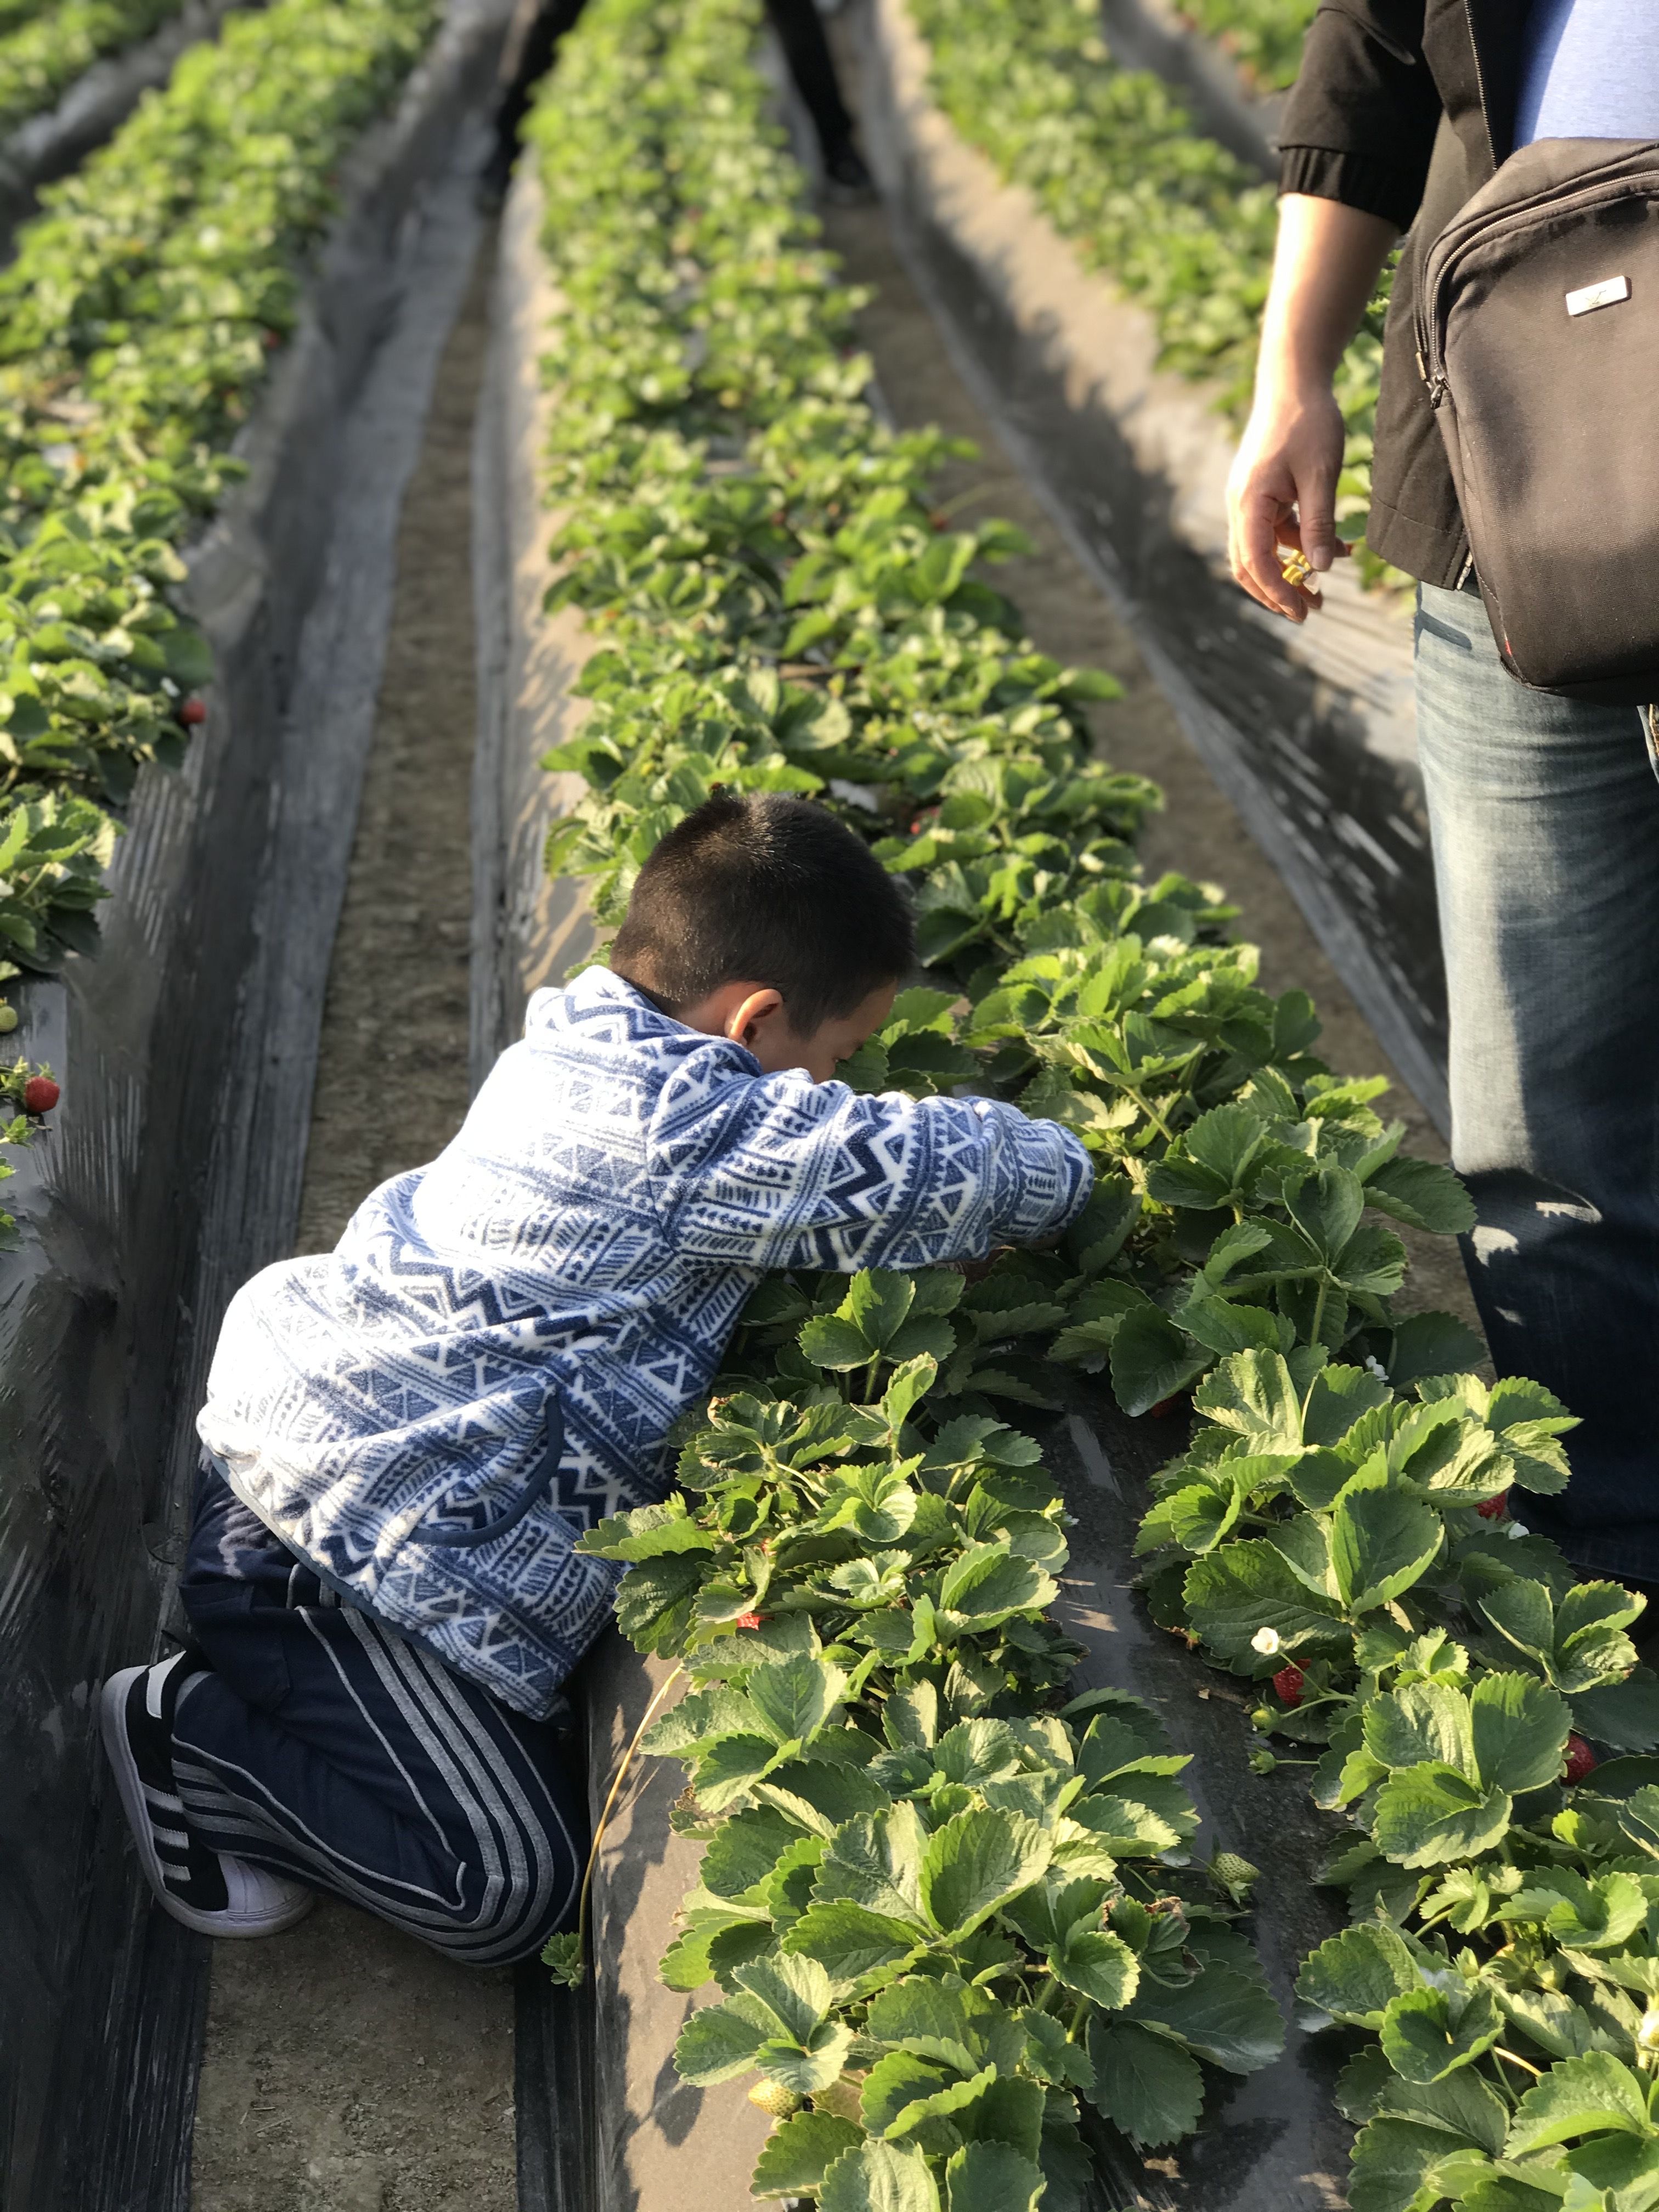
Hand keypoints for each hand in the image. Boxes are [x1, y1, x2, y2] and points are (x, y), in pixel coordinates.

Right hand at [1226, 379, 1349, 624]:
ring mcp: (1247, 499)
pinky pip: (1274, 530)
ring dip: (1289, 571)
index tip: (1303, 611)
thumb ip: (1319, 524)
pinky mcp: (1260, 493)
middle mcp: (1240, 505)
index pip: (1256, 562)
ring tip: (1324, 587)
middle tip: (1309, 611)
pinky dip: (1297, 544)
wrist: (1293, 381)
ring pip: (1261, 550)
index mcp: (1249, 502)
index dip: (1278, 591)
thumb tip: (1321, 569)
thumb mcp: (1321, 475)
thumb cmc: (1308, 422)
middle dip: (1277, 592)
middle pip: (1248, 566)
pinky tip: (1332, 547)